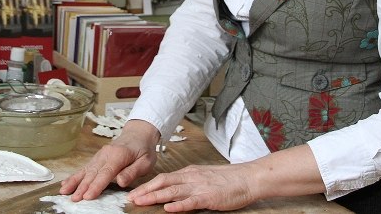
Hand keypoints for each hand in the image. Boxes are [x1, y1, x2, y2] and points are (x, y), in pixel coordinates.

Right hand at [59, 120, 159, 200]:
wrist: (138, 134)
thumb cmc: (143, 150)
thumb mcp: (145, 161)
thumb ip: (133, 172)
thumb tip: (120, 182)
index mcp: (118, 155)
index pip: (105, 173)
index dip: (96, 185)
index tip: (88, 196)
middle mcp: (106, 155)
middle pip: (92, 173)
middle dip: (82, 187)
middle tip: (74, 199)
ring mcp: (100, 156)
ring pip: (85, 170)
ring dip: (75, 182)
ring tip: (64, 191)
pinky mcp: (97, 158)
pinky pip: (85, 168)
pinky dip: (75, 176)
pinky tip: (66, 183)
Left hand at [127, 163, 258, 211]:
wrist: (248, 178)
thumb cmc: (229, 180)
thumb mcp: (204, 177)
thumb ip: (189, 182)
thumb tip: (175, 190)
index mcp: (190, 173)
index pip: (164, 178)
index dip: (148, 185)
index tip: (135, 192)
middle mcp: (192, 178)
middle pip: (164, 183)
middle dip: (146, 190)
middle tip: (131, 198)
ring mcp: (199, 187)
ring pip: (173, 191)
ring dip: (155, 197)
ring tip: (141, 202)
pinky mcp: (209, 198)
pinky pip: (191, 202)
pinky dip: (179, 205)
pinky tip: (168, 208)